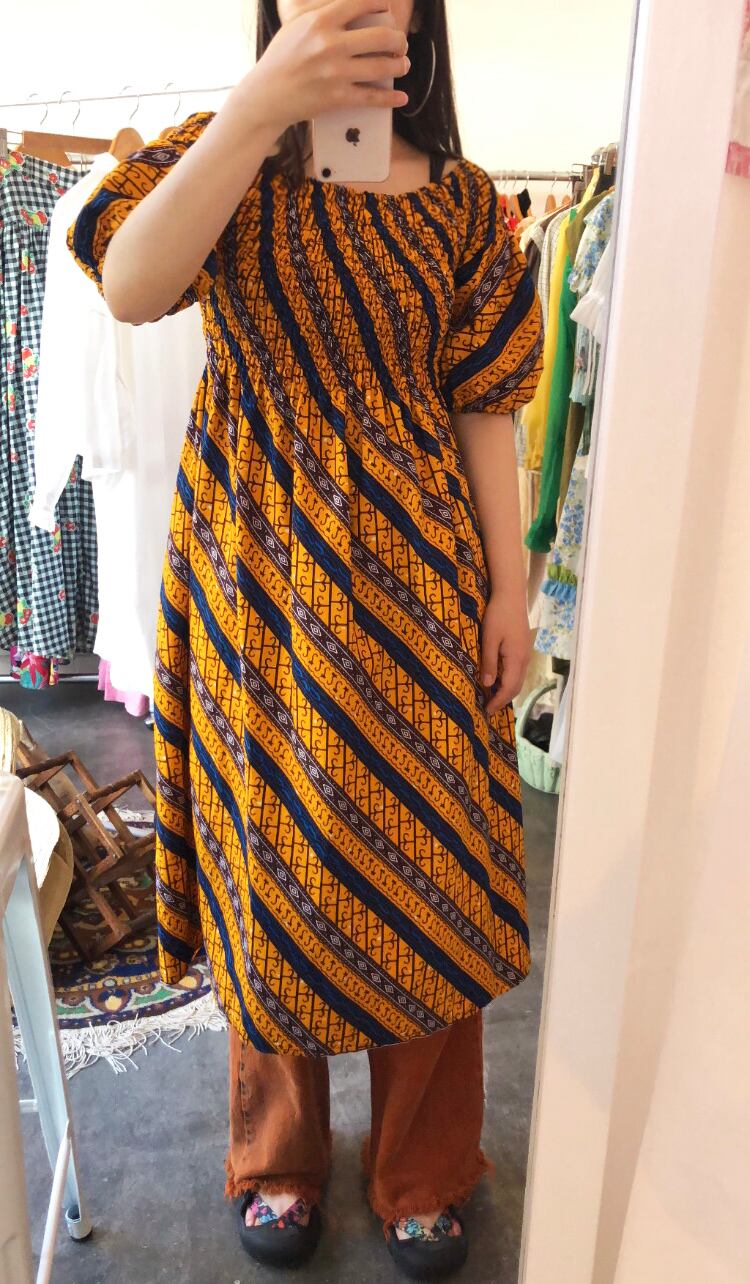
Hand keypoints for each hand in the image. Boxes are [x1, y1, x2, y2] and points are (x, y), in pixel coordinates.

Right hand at [239, 0, 409, 136]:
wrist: (268, 94)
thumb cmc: (283, 56)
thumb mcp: (297, 22)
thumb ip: (322, 8)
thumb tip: (349, 1)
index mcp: (321, 20)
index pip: (363, 3)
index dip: (382, 4)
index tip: (388, 9)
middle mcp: (331, 44)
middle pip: (382, 36)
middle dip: (399, 39)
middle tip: (401, 43)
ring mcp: (336, 73)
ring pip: (382, 67)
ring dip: (399, 66)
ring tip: (402, 64)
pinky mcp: (338, 98)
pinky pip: (372, 97)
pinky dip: (391, 99)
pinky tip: (402, 98)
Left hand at [479, 591, 531, 714]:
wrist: (511, 595)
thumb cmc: (498, 614)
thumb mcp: (489, 638)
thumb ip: (488, 662)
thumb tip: (487, 684)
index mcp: (517, 659)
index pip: (509, 688)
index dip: (498, 701)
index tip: (487, 711)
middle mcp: (524, 660)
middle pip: (516, 687)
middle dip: (502, 700)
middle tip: (487, 709)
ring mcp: (525, 654)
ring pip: (517, 680)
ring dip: (505, 691)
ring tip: (490, 697)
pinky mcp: (522, 648)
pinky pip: (516, 671)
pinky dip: (508, 681)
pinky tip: (496, 680)